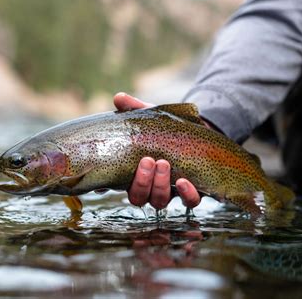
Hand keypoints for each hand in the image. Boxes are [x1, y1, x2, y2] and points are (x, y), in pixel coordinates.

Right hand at [113, 92, 201, 208]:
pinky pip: (188, 202)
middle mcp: (149, 187)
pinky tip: (183, 182)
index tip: (102, 182)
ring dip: (159, 185)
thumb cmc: (167, 129)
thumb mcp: (151, 118)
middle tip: (147, 160)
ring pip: (159, 201)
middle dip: (141, 181)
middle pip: (138, 196)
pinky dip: (186, 194)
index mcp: (133, 172)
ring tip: (163, 163)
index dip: (105, 188)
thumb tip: (119, 98)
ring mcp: (169, 193)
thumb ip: (135, 109)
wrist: (198, 132)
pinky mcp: (191, 194)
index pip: (117, 185)